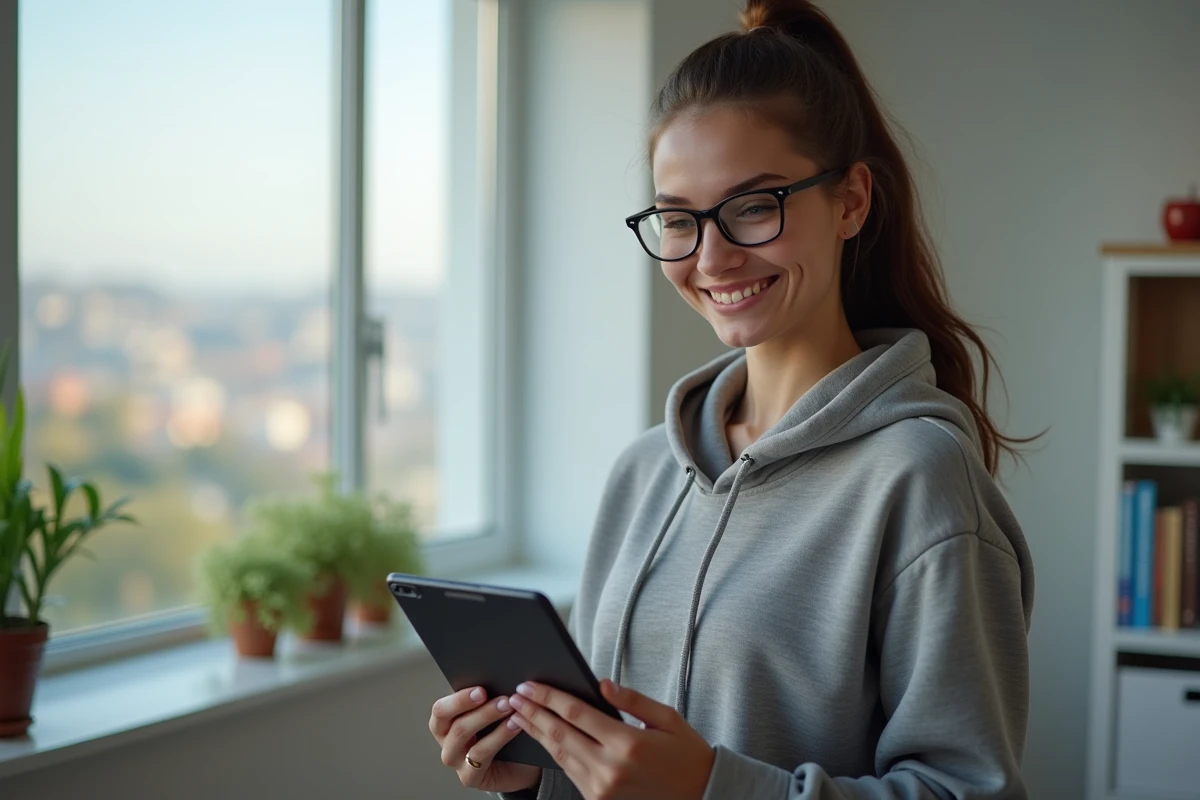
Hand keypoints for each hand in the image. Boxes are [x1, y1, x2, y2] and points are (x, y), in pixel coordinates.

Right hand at [429, 686, 542, 793]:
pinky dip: (499, 737)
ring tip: (510, 707)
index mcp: (445, 721)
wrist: (519, 765)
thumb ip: (487, 696)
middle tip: (501, 697)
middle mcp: (446, 740)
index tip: (481, 689)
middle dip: (473, 704)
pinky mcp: (469, 776)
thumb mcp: (492, 710)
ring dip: (487, 717)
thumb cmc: (501, 731)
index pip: (440, 708)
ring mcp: (455, 760)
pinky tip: (515, 726)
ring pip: (462, 735)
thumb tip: (497, 675)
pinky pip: (480, 755)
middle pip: (447, 720)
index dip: (459, 698)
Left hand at [507, 678, 715, 799]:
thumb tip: (601, 684)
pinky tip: (544, 737)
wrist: (700, 796)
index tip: (529, 684)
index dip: (549, 697)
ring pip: (560, 755)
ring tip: (520, 714)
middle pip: (560, 735)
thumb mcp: (667, 718)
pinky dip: (554, 753)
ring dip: (537, 733)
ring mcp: (602, 789)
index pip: (576, 714)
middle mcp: (610, 769)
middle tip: (514, 696)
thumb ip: (632, 700)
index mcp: (627, 744)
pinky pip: (570, 772)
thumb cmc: (686, 754)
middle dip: (534, 713)